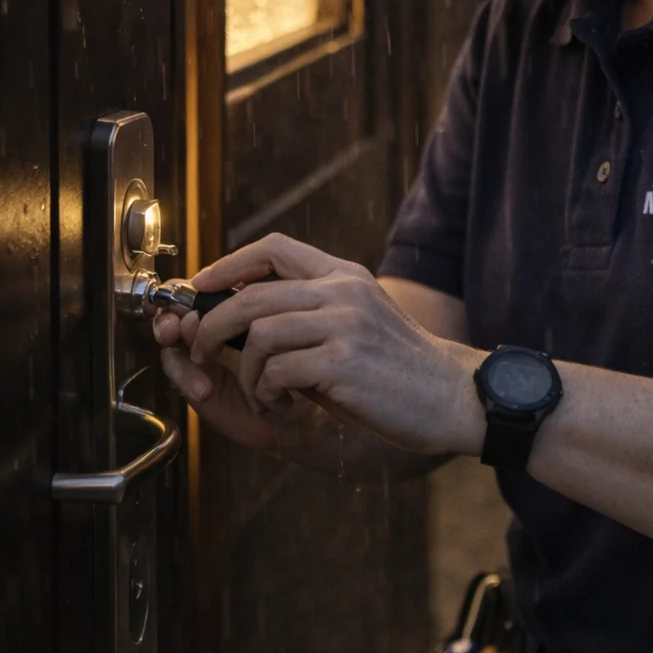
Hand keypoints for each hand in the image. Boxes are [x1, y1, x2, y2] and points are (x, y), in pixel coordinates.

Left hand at [185, 234, 485, 457]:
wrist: (451, 396)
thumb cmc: (397, 368)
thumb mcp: (357, 319)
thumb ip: (310, 309)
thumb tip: (242, 314)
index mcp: (343, 275)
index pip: (273, 248)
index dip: (226, 265)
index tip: (200, 288)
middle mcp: (343, 291)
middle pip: (251, 295)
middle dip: (213, 327)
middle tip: (201, 353)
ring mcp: (344, 324)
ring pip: (259, 335)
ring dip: (247, 374)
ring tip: (265, 394)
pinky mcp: (342, 362)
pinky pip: (276, 371)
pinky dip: (267, 393)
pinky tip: (285, 405)